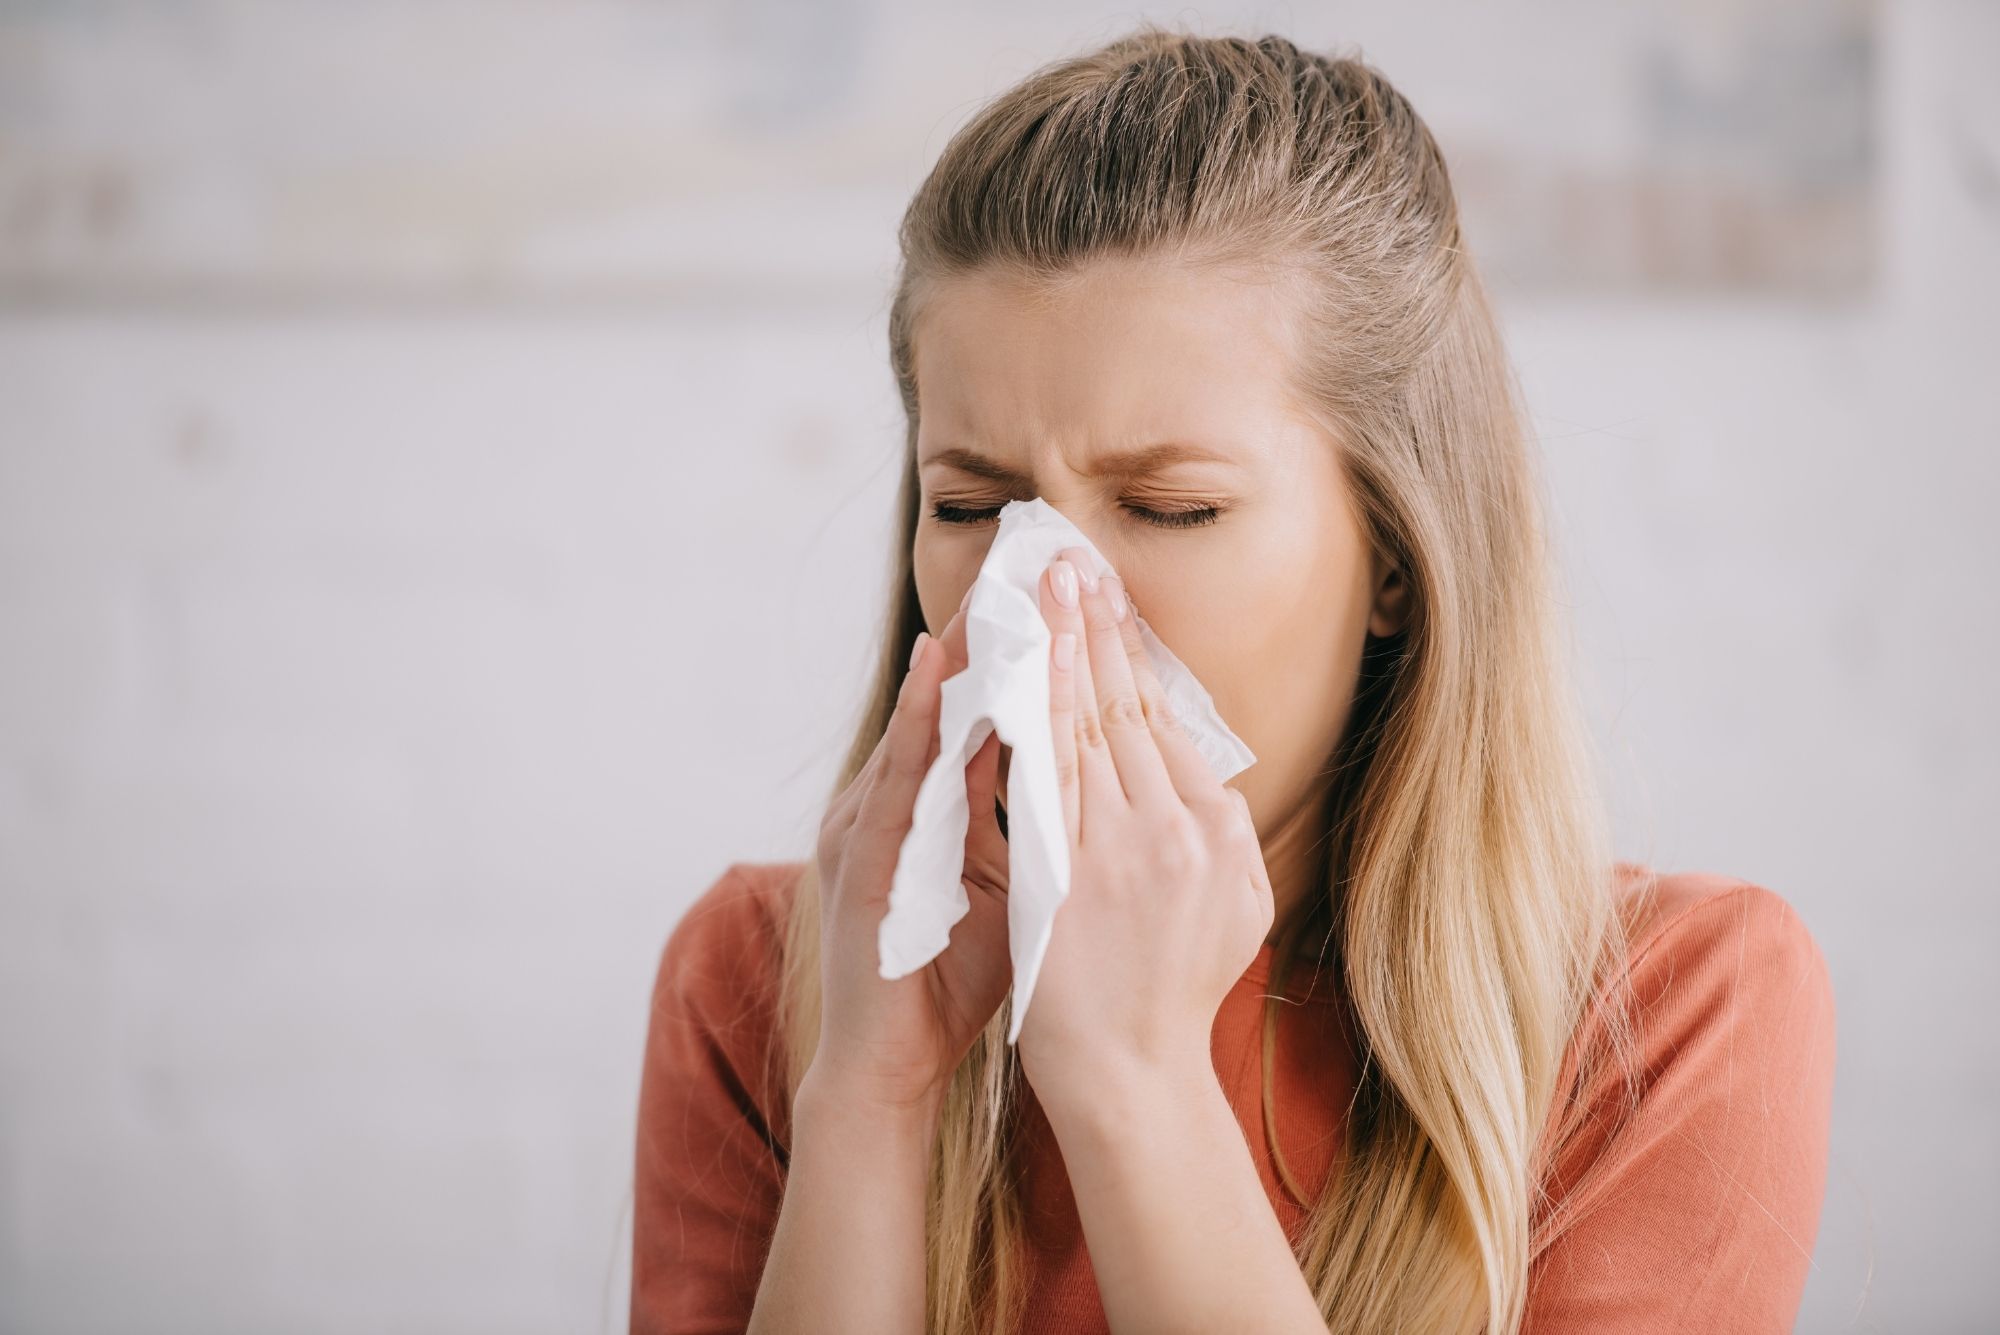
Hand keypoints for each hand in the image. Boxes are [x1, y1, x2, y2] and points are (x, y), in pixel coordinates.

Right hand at [807, 593, 1013, 1119]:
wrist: (892, 1063)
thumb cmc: (952, 975)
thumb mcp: (1011, 881)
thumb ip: (1036, 820)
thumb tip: (1099, 766)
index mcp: (929, 807)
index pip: (978, 711)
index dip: (1016, 653)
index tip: (1056, 592)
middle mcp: (892, 801)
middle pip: (944, 701)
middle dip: (986, 631)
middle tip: (1024, 559)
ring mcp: (866, 824)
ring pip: (915, 723)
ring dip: (949, 655)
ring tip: (985, 588)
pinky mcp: (856, 857)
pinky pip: (890, 776)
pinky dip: (911, 721)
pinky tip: (931, 673)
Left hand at [1014, 547, 1273, 1112]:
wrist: (1131, 1074)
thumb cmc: (1173, 996)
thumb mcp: (1234, 909)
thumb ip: (1222, 836)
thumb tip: (1206, 779)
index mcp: (1214, 831)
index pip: (1163, 722)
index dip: (1132, 655)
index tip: (1109, 599)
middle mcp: (1173, 828)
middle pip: (1124, 707)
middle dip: (1096, 628)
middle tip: (1071, 561)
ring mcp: (1118, 848)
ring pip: (1083, 726)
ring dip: (1061, 651)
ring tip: (1042, 590)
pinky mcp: (1062, 870)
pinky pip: (1040, 774)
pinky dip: (1026, 716)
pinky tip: (1010, 668)